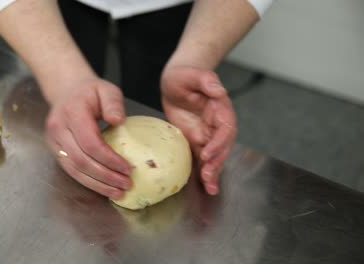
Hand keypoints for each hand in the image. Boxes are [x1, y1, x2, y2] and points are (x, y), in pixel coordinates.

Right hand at [45, 77, 132, 198]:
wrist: (66, 91)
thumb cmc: (89, 92)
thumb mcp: (106, 89)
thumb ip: (113, 103)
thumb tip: (118, 120)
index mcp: (72, 112)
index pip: (90, 142)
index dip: (109, 158)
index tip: (127, 168)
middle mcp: (58, 128)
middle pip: (82, 160)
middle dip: (106, 176)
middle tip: (126, 184)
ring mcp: (54, 142)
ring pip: (75, 170)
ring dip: (98, 184)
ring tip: (118, 191)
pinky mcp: (55, 151)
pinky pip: (72, 170)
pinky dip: (89, 182)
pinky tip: (105, 187)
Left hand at [161, 65, 236, 194]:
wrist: (176, 81)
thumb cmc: (184, 75)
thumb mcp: (192, 74)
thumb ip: (206, 80)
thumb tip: (218, 89)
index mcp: (220, 108)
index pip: (224, 128)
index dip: (218, 143)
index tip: (207, 153)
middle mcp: (217, 123)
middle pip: (222, 146)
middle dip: (216, 162)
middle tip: (207, 176)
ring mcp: (208, 133)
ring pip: (215, 155)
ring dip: (213, 171)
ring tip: (210, 187)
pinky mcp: (197, 140)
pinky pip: (203, 157)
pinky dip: (205, 171)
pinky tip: (206, 185)